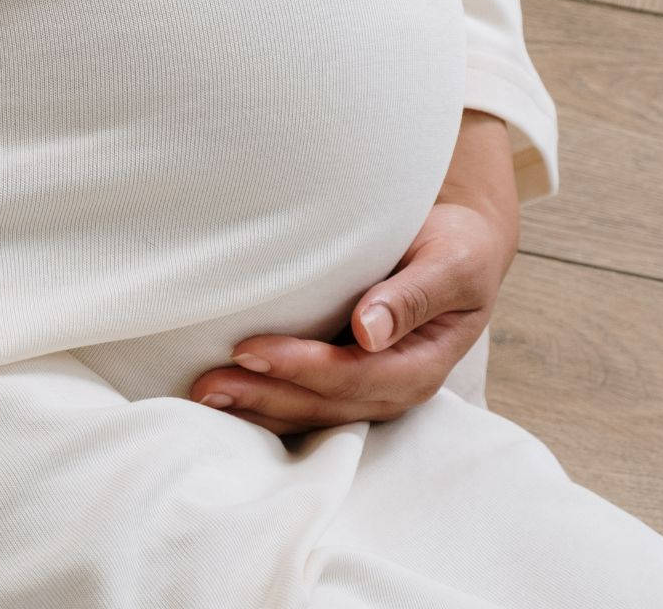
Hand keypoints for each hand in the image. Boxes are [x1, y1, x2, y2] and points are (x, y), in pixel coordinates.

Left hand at [189, 112, 519, 433]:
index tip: (250, 349)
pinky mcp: (344, 382)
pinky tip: (224, 400)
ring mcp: (368, 391)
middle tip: (209, 385)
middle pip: (325, 404)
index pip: (357, 376)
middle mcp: (394, 387)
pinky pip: (302, 402)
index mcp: (423, 363)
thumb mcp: (451, 261)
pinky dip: (262, 402)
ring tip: (203, 396)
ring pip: (308, 413)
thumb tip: (369, 330)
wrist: (459, 249)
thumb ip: (414, 294)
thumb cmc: (455, 248)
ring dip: (256, 409)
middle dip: (265, 397)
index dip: (303, 368)